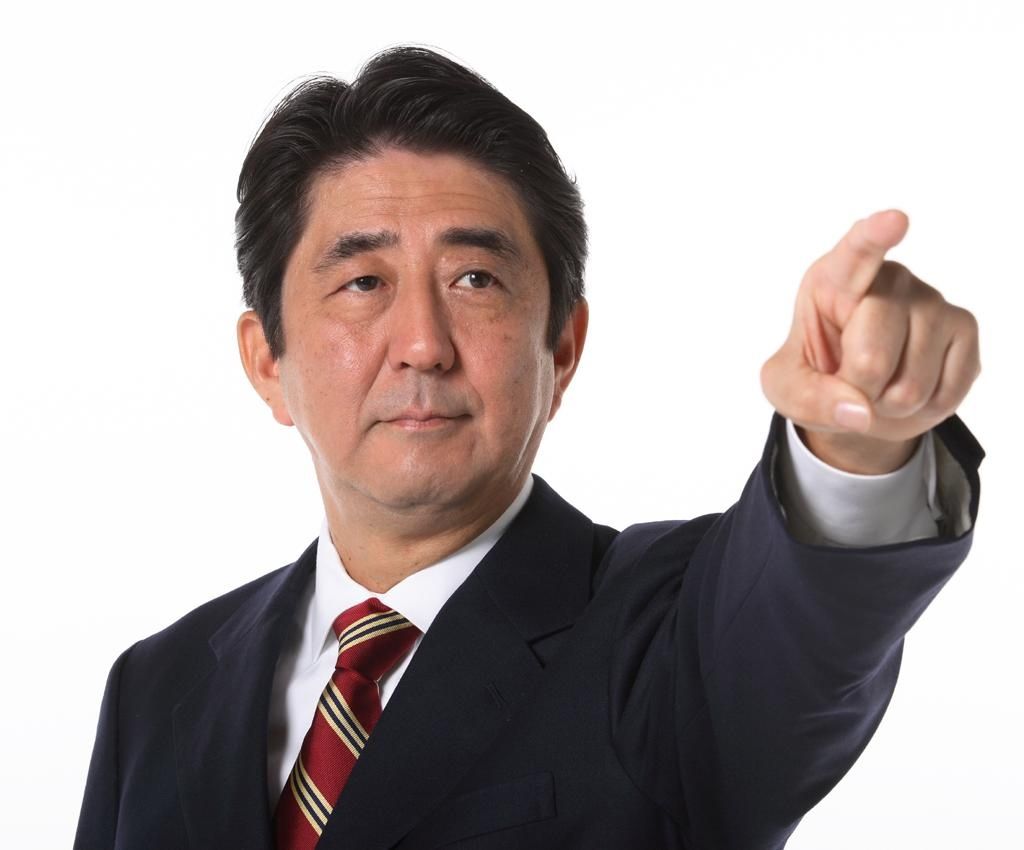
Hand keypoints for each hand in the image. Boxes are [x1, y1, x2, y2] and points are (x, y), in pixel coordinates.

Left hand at [760, 210, 980, 473]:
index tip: (893, 221)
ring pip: (910, 385)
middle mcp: (891, 279)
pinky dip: (920, 408)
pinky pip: (943, 393)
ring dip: (887, 402)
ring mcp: (933, 301)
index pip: (856, 253)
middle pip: (871, 356)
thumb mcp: (786, 388)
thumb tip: (858, 411)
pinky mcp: (965, 329)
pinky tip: (908, 383)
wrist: (862, 391)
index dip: (874, 238)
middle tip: (849, 378)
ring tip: (879, 381)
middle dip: (855, 387)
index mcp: (835, 278)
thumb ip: (807, 397)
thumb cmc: (817, 374)